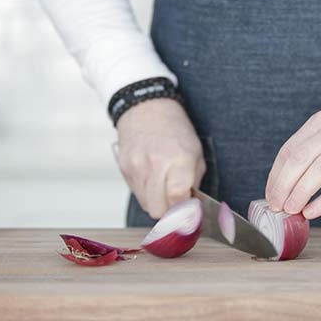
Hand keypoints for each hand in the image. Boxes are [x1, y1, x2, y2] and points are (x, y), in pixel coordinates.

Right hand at [115, 98, 205, 218]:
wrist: (146, 108)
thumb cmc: (175, 130)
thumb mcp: (196, 152)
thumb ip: (194, 182)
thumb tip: (192, 208)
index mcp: (179, 160)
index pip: (178, 200)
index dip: (185, 210)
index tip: (190, 210)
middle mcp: (155, 165)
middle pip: (159, 210)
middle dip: (170, 211)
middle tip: (178, 202)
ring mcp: (137, 168)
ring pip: (146, 205)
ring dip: (158, 203)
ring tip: (165, 187)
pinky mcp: (125, 169)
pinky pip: (136, 193)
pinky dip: (147, 193)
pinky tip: (153, 178)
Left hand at [265, 110, 320, 219]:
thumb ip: (313, 153)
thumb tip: (286, 186)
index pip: (289, 150)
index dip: (276, 175)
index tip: (270, 195)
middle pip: (299, 157)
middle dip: (283, 184)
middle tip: (276, 206)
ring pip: (319, 168)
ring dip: (300, 191)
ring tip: (290, 210)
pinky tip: (313, 211)